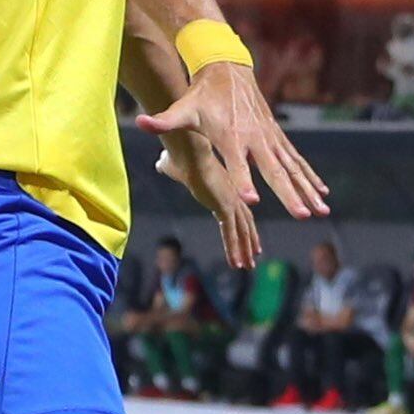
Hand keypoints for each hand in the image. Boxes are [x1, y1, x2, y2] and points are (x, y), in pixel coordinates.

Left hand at [136, 60, 326, 264]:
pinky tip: (322, 193)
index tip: (251, 200)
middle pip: (274, 171)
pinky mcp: (276, 136)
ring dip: (307, 189)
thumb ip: (163, 121)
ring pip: (292, 168)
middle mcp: (256, 138)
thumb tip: (140, 124)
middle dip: (289, 194)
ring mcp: (269, 137)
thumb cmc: (201, 95)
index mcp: (232, 135)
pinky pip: (296, 160)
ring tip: (322, 211)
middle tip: (302, 216)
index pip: (238, 162)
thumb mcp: (183, 108)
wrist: (227, 69)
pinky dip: (310, 176)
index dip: (244, 180)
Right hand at [147, 119, 260, 269]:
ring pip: (241, 231)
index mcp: (223, 186)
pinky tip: (236, 264)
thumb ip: (169, 167)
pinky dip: (234, 249)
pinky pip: (231, 233)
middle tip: (253, 256)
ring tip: (247, 265)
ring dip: (243, 250)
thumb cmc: (180, 152)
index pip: (237, 209)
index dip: (242, 224)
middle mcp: (231, 194)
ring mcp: (230, 201)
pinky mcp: (225, 206)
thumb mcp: (173, 164)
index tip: (248, 237)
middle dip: (248, 240)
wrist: (188, 148)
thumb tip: (160, 163)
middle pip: (244, 222)